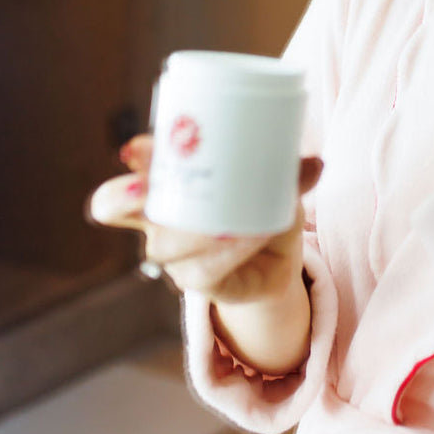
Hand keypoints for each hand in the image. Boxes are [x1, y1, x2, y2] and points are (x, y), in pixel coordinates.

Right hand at [88, 134, 322, 305]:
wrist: (276, 260)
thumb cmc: (263, 209)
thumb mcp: (273, 184)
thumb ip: (289, 174)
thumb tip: (316, 164)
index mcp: (163, 191)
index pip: (124, 178)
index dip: (126, 166)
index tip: (137, 149)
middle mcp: (158, 225)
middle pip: (118, 210)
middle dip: (128, 195)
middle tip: (146, 186)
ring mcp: (176, 258)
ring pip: (166, 245)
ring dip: (194, 230)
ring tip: (226, 220)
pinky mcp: (202, 284)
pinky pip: (204, 272)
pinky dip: (228, 250)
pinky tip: (250, 236)